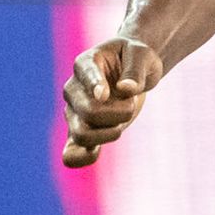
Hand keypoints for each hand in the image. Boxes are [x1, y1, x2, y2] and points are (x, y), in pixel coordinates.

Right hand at [61, 36, 164, 167]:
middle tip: (131, 104)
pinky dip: (80, 158)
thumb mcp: (143, 56)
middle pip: (88, 111)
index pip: (85, 74)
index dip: (95, 86)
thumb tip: (125, 89)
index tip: (104, 94)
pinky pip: (72, 152)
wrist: (132, 71)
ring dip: (109, 134)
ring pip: (81, 134)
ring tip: (121, 123)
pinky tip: (94, 154)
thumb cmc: (136, 58)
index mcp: (85, 63)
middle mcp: (73, 88)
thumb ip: (135, 70)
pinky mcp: (82, 130)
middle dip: (118, 113)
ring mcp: (74, 112)